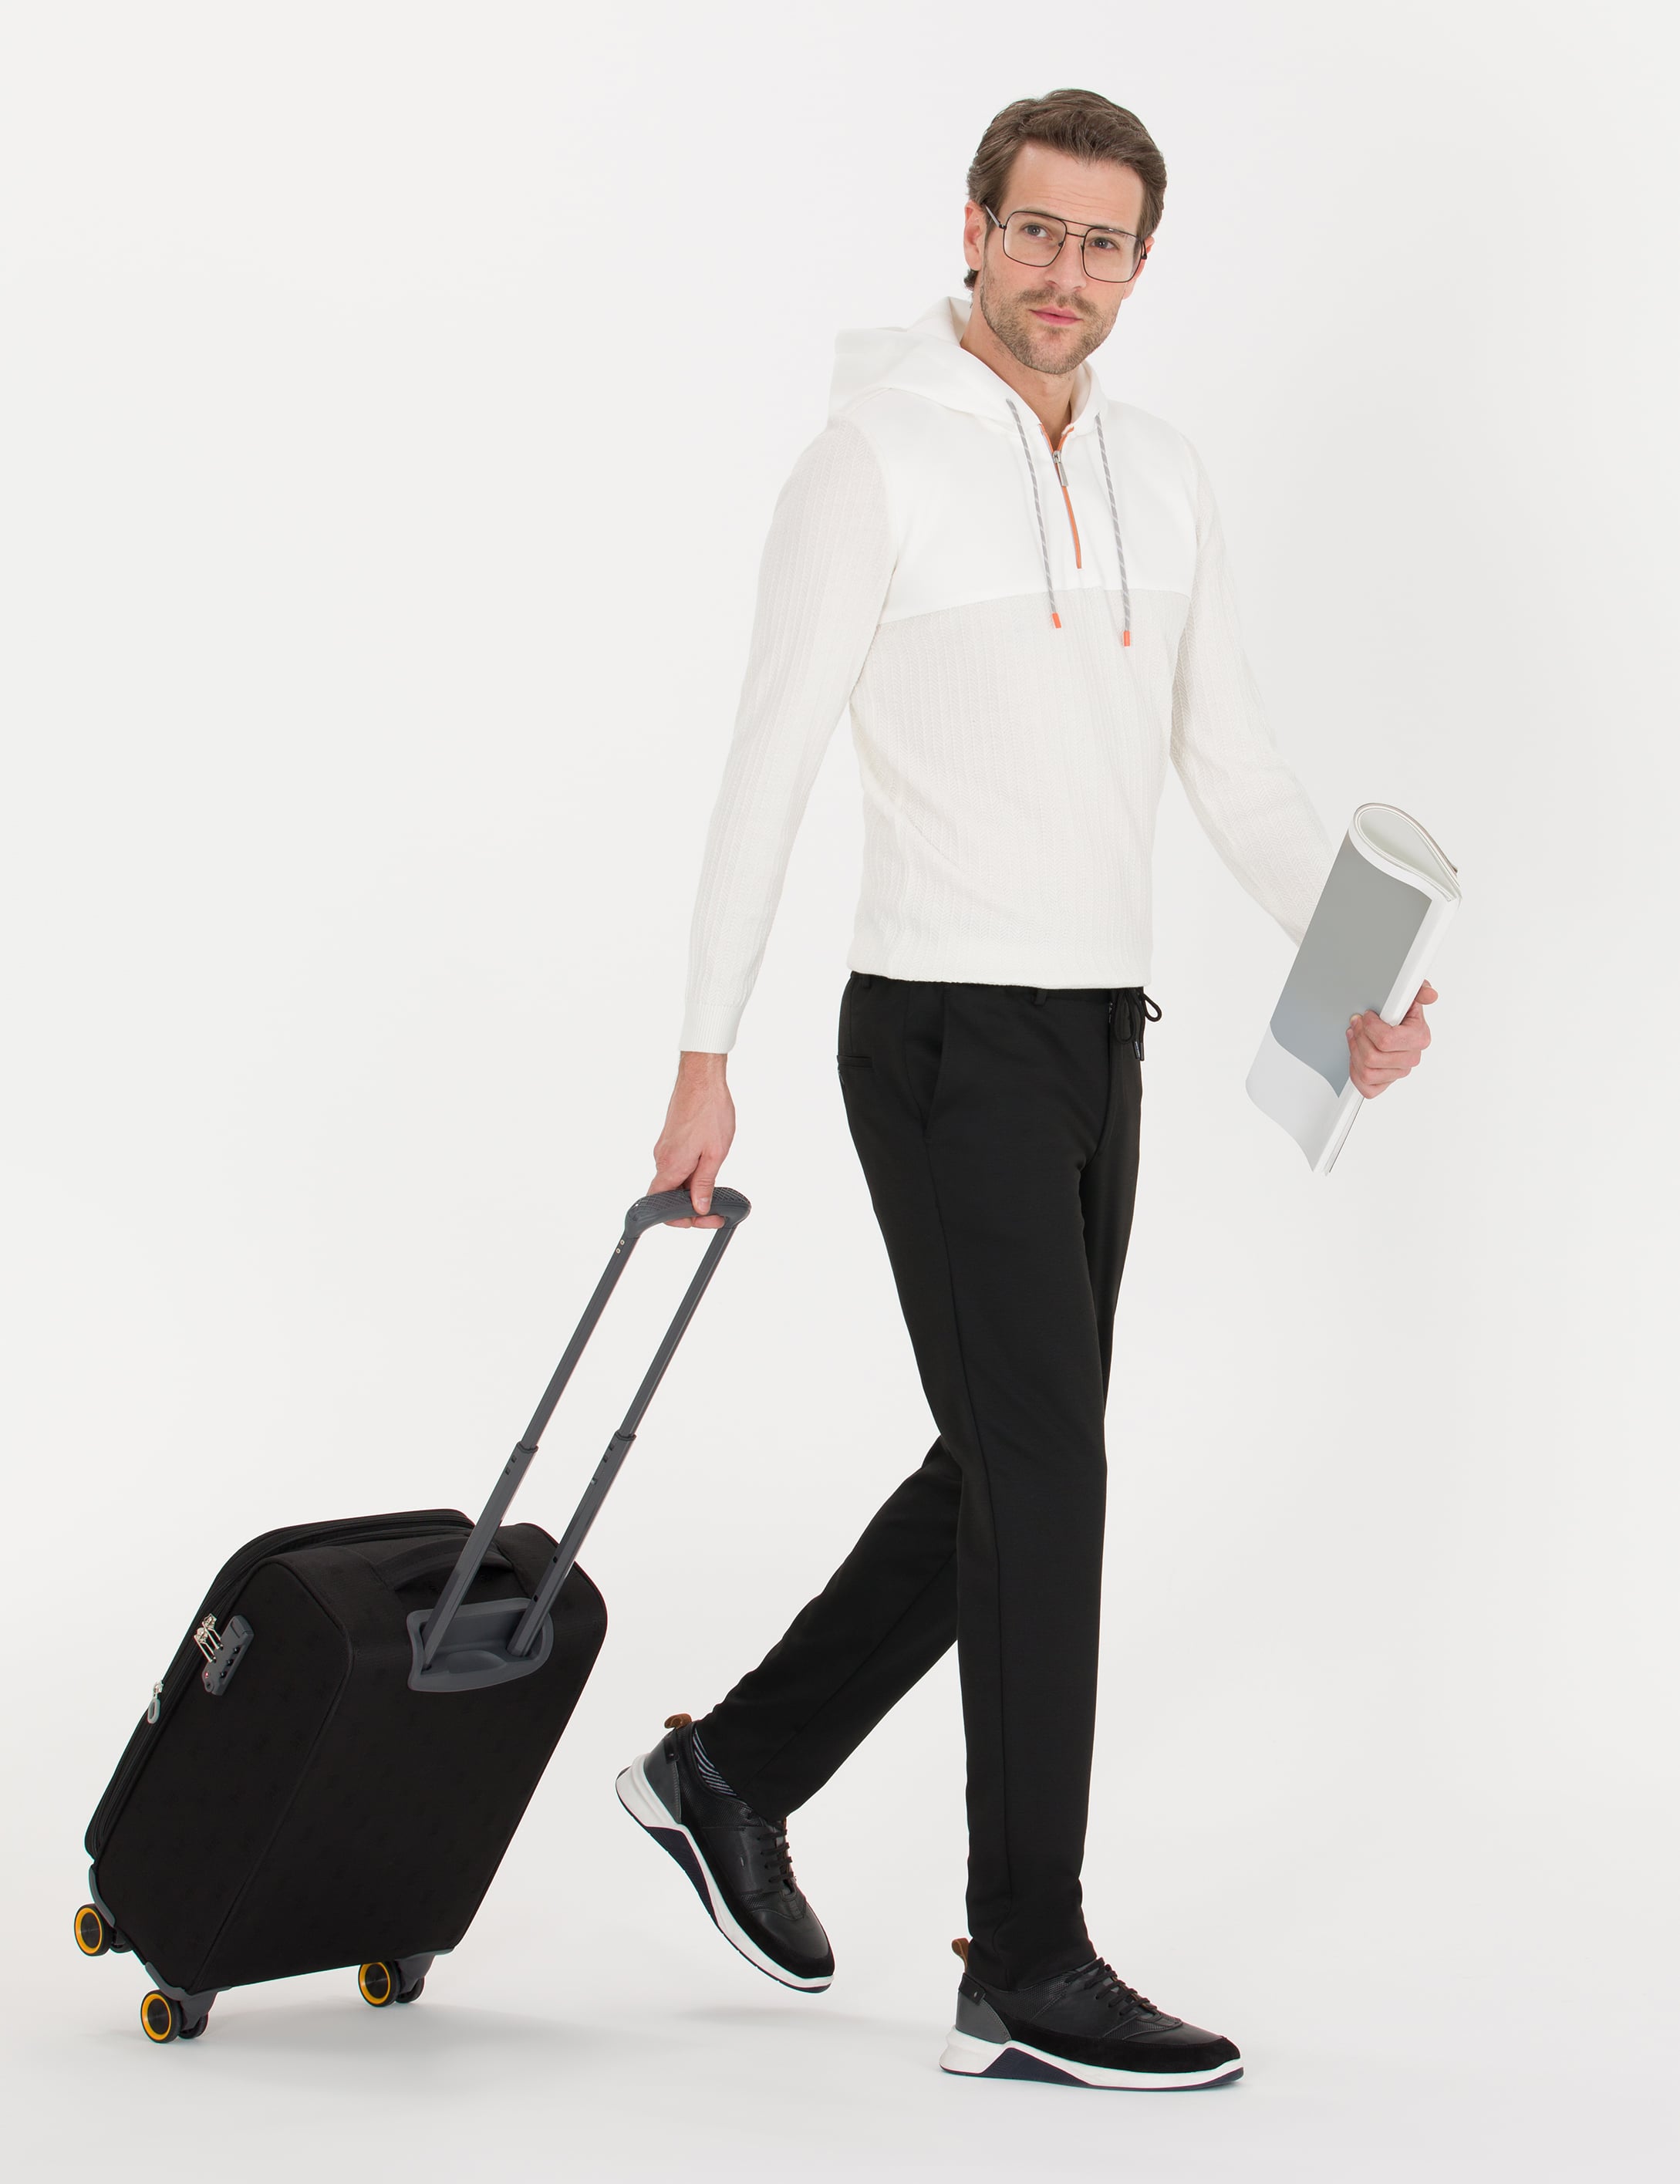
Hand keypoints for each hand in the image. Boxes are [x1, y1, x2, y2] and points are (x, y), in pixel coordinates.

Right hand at [648, 1051, 734, 1225]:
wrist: (701, 1079)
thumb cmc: (710, 1110)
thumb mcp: (715, 1154)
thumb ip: (704, 1184)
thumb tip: (698, 1206)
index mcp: (671, 1165)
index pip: (661, 1205)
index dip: (678, 1219)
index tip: (702, 1219)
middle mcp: (662, 1158)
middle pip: (669, 1194)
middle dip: (690, 1206)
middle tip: (715, 1210)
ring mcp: (664, 1149)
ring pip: (674, 1179)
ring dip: (692, 1189)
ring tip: (716, 1185)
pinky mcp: (670, 1140)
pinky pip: (677, 1165)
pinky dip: (690, 1173)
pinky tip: (708, 1165)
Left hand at [1346, 980, 1435, 1097]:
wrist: (1394, 1024)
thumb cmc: (1400, 1010)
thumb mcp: (1410, 993)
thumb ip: (1419, 991)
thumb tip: (1430, 995)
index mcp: (1419, 1038)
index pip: (1386, 1040)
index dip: (1370, 1027)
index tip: (1367, 1016)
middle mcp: (1410, 1058)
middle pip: (1373, 1057)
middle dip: (1360, 1037)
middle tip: (1357, 1025)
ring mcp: (1398, 1072)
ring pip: (1367, 1072)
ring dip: (1355, 1052)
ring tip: (1355, 1037)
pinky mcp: (1385, 1083)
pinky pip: (1367, 1088)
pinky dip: (1356, 1073)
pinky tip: (1357, 1056)